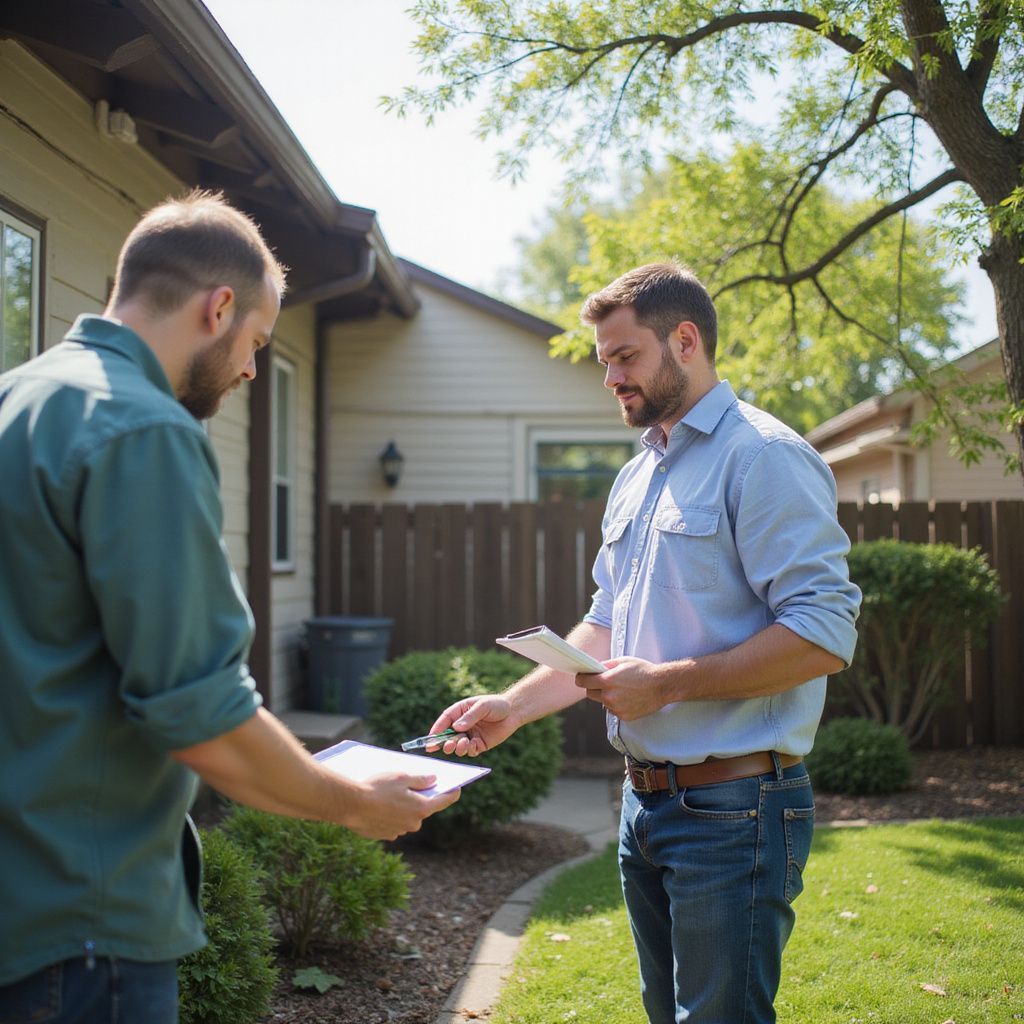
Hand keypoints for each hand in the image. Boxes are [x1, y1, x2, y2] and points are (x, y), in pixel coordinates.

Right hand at [343, 772, 458, 840]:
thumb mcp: (401, 777)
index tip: (457, 788)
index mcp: (421, 808)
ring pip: (406, 816)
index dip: (452, 793)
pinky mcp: (385, 835)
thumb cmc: (378, 788)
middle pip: (422, 808)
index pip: (444, 801)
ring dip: (402, 807)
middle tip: (410, 785)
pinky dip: (389, 814)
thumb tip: (433, 781)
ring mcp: (399, 831)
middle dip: (418, 798)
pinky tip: (378, 804)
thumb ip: (420, 780)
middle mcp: (413, 823)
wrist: (350, 805)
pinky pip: (393, 823)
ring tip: (388, 793)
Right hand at [426, 695, 517, 756]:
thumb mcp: (482, 706)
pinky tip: (473, 745)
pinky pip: (470, 751)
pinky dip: (469, 750)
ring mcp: (470, 735)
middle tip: (447, 746)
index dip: (436, 730)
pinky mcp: (479, 744)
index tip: (430, 740)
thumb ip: (470, 717)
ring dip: (457, 747)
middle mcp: (462, 724)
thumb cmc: (497, 704)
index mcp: (459, 712)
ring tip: (463, 743)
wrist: (514, 712)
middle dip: (445, 743)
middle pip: (448, 736)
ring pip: (457, 746)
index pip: (444, 721)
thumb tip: (456, 728)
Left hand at [576, 657, 669, 720]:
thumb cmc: (643, 670)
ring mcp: (616, 708)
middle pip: (589, 694)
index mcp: (608, 681)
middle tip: (601, 681)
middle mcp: (609, 696)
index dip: (581, 678)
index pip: (583, 682)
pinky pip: (613, 710)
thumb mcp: (623, 661)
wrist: (662, 686)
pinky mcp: (624, 716)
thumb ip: (605, 665)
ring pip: (602, 702)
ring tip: (620, 689)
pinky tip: (627, 697)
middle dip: (593, 687)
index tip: (581, 677)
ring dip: (606, 696)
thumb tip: (594, 668)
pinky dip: (616, 704)